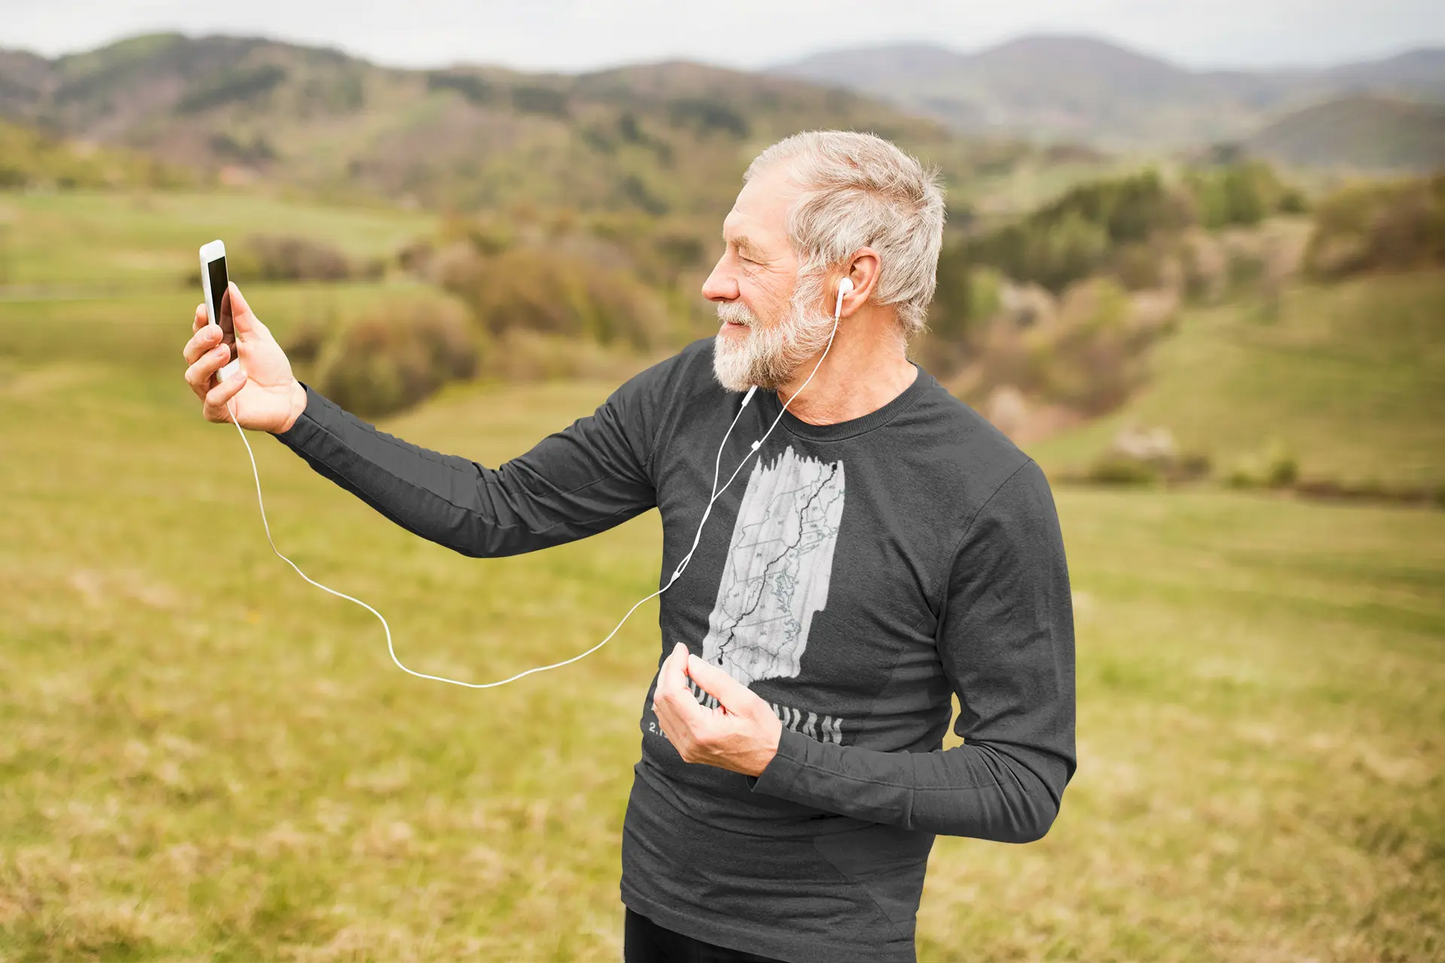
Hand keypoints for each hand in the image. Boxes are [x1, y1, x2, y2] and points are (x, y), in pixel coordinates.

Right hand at [182, 282, 306, 432]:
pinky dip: (226, 388)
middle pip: (190, 353)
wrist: (290, 398)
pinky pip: (212, 400)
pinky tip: (242, 378)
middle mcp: (208, 370)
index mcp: (215, 350)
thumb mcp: (259, 337)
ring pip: (193, 376)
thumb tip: (230, 288)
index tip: (205, 308)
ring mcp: (210, 391)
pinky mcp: (219, 412)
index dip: (199, 322)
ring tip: (226, 352)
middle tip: (217, 331)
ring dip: (208, 362)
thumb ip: (243, 316)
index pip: (198, 334)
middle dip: (201, 340)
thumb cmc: (271, 368)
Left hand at [651, 642, 782, 777]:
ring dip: (666, 686)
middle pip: (662, 700)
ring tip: (679, 667)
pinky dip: (669, 701)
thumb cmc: (763, 730)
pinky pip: (667, 722)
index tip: (682, 648)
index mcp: (702, 729)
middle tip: (680, 654)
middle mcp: (689, 742)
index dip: (674, 666)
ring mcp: (686, 749)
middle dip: (668, 672)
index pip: (673, 692)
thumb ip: (715, 680)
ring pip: (661, 711)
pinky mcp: (687, 750)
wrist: (770, 761)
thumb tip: (691, 662)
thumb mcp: (745, 700)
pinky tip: (679, 688)